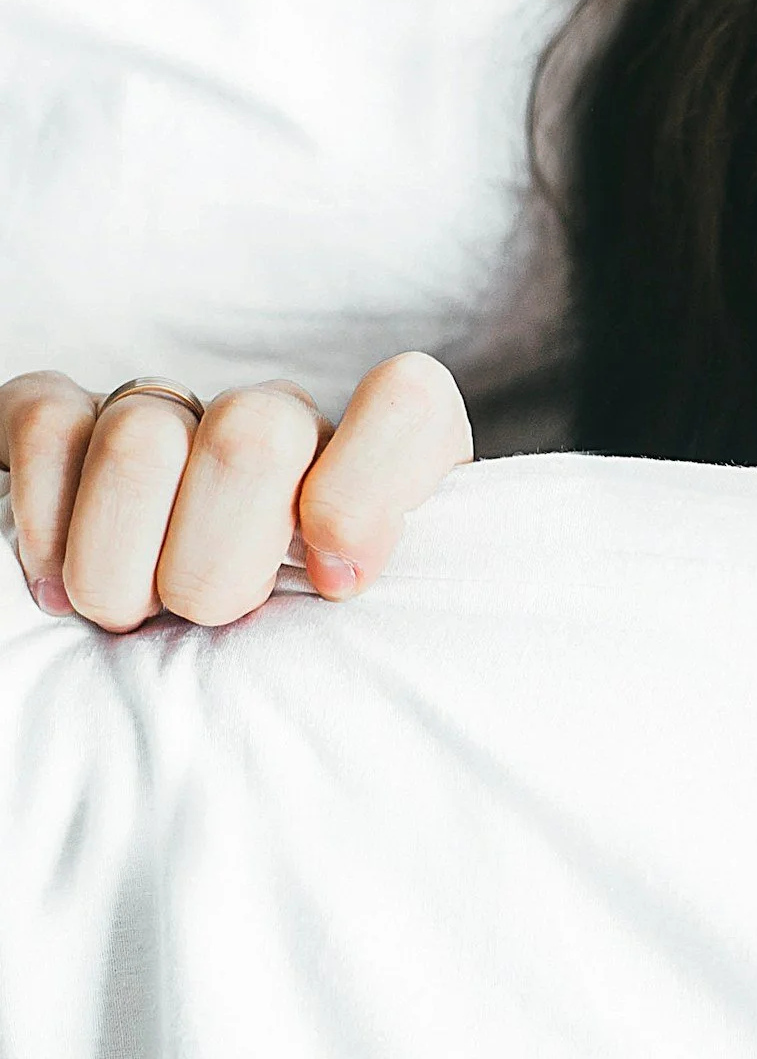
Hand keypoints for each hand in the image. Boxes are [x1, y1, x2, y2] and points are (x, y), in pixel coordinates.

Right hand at [1, 353, 471, 631]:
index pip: (407, 405)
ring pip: (142, 439)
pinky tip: (58, 586)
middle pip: (254, 436)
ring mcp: (175, 412)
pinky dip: (46, 524)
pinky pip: (49, 426)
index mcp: (379, 464)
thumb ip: (388, 606)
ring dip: (122, 563)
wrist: (178, 646)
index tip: (335, 583)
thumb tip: (339, 576)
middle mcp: (281, 422)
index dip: (364, 493)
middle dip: (217, 564)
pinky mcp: (70, 417)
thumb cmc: (298, 653)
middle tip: (209, 618)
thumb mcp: (368, 639)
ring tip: (132, 615)